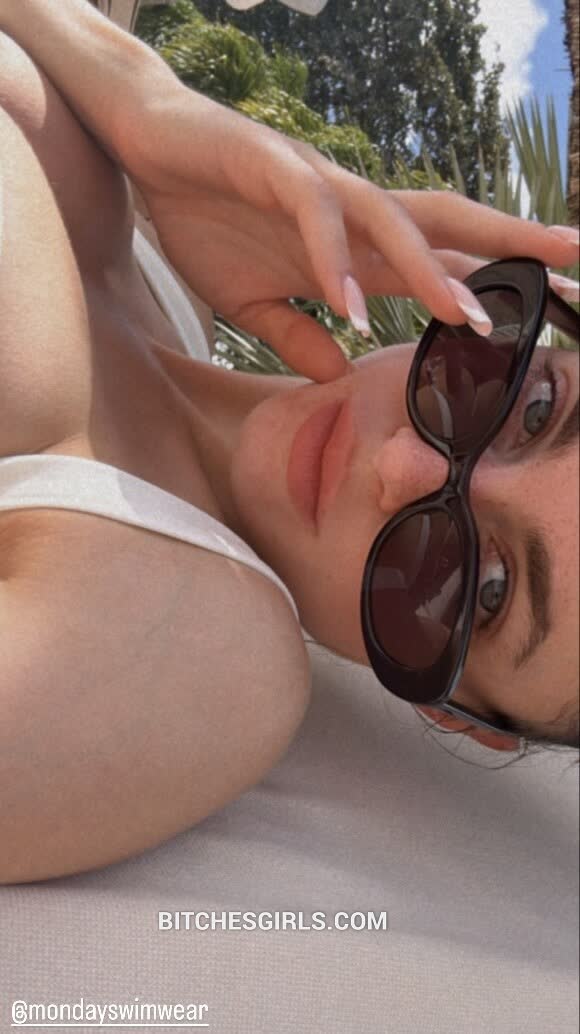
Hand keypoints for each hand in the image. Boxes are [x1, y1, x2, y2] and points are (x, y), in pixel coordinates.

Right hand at [118, 86, 578, 381]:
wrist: (149, 147)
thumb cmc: (204, 215)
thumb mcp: (251, 300)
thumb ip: (297, 333)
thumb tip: (338, 371)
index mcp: (354, 243)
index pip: (439, 260)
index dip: (494, 281)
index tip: (551, 306)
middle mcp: (352, 211)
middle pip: (445, 223)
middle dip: (510, 245)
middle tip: (574, 266)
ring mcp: (318, 186)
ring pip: (392, 220)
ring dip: (431, 269)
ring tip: (467, 316)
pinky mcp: (274, 170)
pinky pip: (316, 219)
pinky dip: (335, 263)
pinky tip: (352, 308)